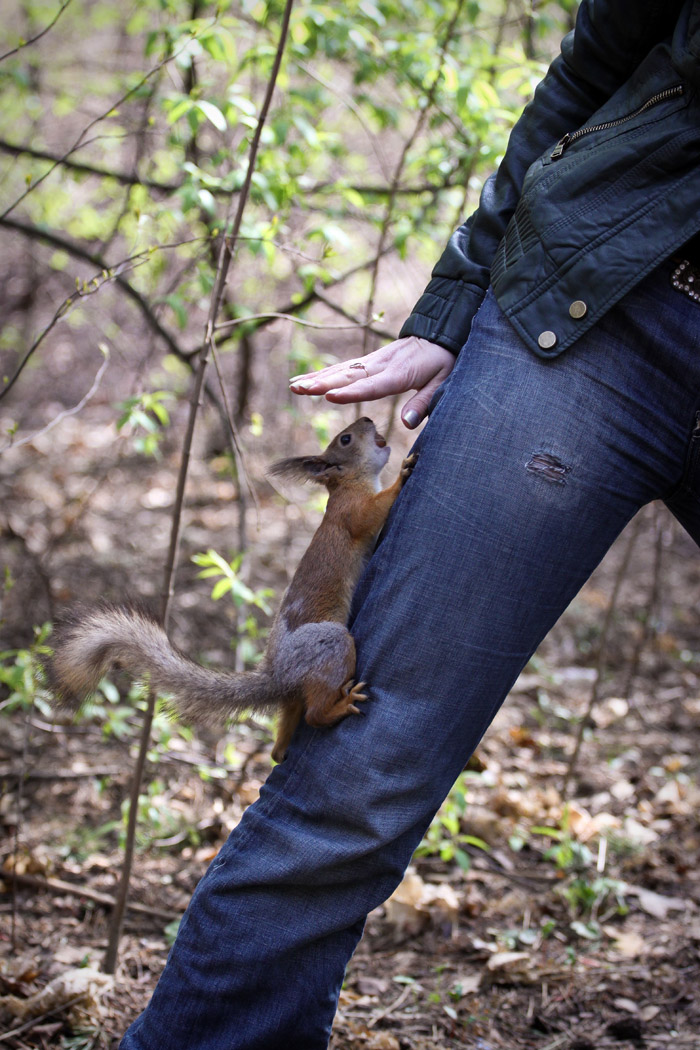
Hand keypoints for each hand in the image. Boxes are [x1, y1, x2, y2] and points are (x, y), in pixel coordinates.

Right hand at [288, 336, 454, 428]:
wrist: (439, 333)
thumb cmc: (442, 360)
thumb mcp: (443, 381)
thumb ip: (424, 402)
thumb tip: (408, 423)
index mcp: (398, 373)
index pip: (372, 385)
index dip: (351, 392)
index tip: (330, 396)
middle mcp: (380, 365)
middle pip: (348, 376)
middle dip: (323, 383)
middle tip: (301, 390)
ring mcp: (371, 361)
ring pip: (340, 370)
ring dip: (316, 378)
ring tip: (295, 386)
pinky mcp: (367, 361)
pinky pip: (342, 367)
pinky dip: (322, 373)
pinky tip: (306, 379)